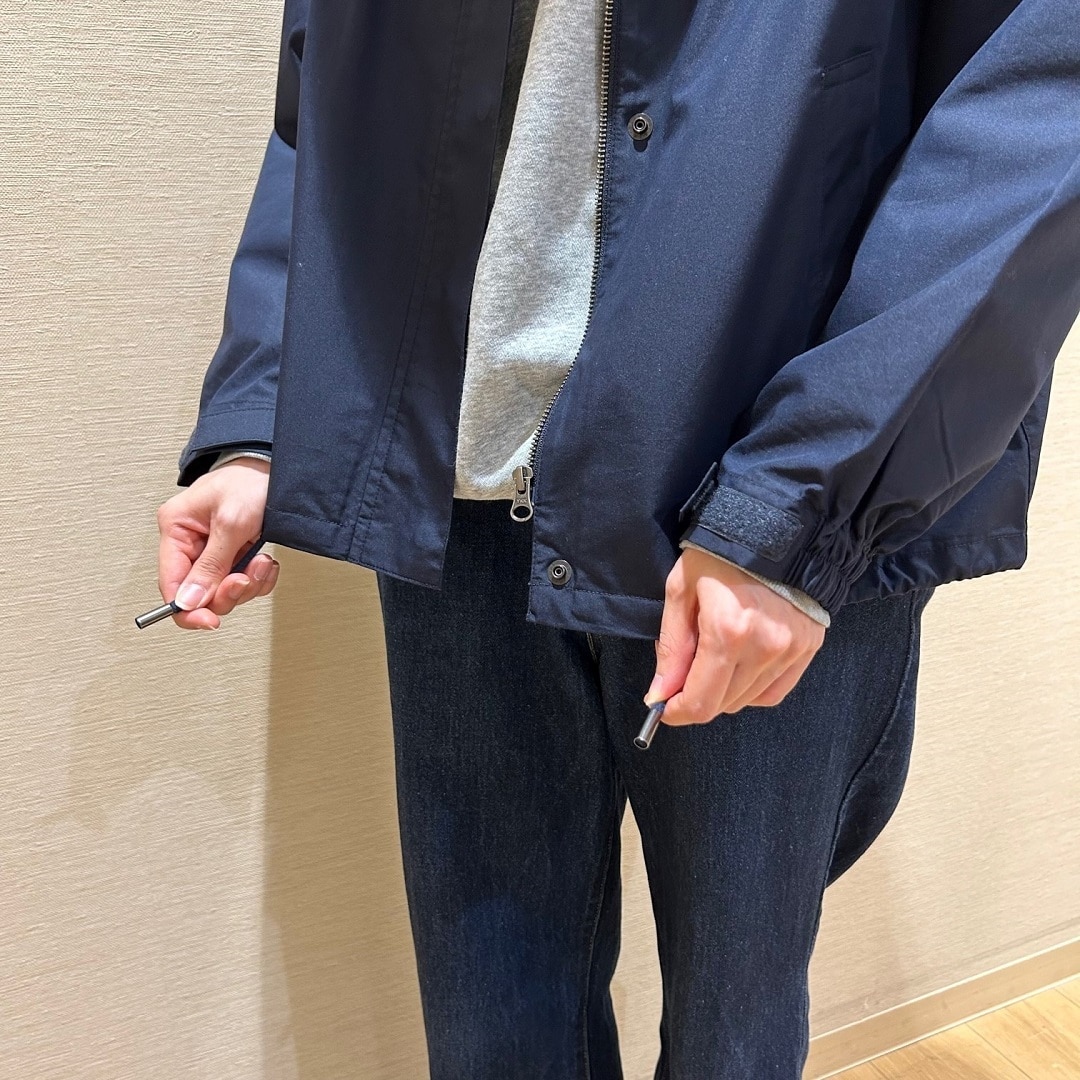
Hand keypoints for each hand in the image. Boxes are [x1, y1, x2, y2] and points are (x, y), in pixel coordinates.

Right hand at [156, 458, 279, 629]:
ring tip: (262, 561)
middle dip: (228, 591)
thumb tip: (189, 601)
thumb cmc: (250, 482)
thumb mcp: (231, 523)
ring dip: (249, 583)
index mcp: (176, 529)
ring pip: (224, 592)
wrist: (278, 469)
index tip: (210, 621)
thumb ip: (211, 565)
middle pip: (200, 593)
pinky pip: (243, 583)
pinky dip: (259, 579)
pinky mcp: (234, 554)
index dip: (187, 609)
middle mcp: (191, 542)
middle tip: (247, 577)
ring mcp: (213, 550)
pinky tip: (266, 563)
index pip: (171, 584)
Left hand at [646, 547, 825, 724]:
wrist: (776, 526)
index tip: (662, 707)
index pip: (701, 702)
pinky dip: (751, 689)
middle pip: (723, 705)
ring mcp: (791, 649)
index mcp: (728, 631)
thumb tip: (660, 694)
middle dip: (695, 697)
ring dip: (723, 691)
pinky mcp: (809, 647)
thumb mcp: (681, 591)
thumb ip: (672, 648)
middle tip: (682, 673)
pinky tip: (740, 666)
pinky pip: (774, 691)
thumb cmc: (720, 554)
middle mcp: (765, 646)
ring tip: (712, 657)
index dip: (676, 713)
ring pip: (747, 700)